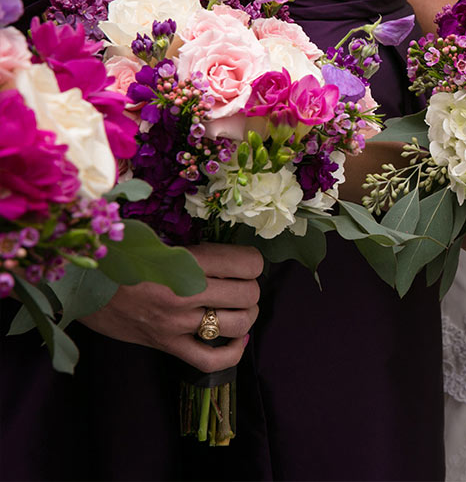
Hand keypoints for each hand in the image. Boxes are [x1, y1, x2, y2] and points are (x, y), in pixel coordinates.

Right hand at [80, 243, 262, 372]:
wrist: (77, 286)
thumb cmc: (119, 256)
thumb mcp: (155, 239)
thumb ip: (192, 246)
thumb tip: (232, 252)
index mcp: (183, 262)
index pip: (246, 263)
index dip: (253, 260)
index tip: (244, 260)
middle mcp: (183, 295)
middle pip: (248, 294)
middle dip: (251, 286)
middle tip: (240, 281)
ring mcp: (176, 324)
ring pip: (238, 324)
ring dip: (247, 314)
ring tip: (238, 305)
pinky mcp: (166, 346)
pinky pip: (210, 361)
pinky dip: (233, 352)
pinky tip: (237, 338)